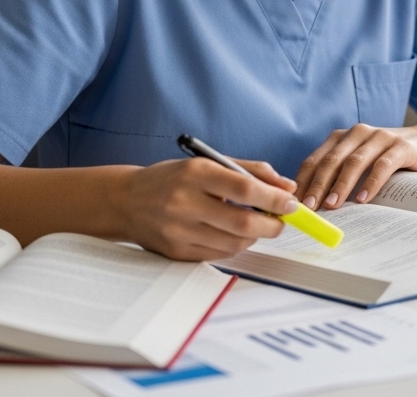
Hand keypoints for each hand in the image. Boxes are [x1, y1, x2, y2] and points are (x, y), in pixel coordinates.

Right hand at [111, 157, 297, 261]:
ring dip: (256, 236)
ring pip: (234, 242)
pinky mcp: (175, 252)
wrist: (125, 201)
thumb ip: (249, 170)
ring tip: (259, 225)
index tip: (291, 203)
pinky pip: (219, 254)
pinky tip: (237, 235)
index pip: (244, 187)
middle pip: (242, 221)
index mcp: (194, 173)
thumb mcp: (207, 163)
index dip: (274, 198)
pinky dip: (236, 246)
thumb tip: (286, 186)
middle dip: (272, 224)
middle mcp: (184, 202)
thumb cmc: (172, 179)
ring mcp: (178, 230)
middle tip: (282, 220)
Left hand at [296, 124, 416, 209]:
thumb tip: (314, 207)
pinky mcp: (401, 146)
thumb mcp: (362, 163)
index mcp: (342, 137)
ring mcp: (380, 137)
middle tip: (309, 208)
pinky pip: (382, 164)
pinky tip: (363, 198)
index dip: (303, 182)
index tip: (295, 204)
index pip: (315, 160)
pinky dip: (370, 182)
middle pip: (331, 160)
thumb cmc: (390, 159)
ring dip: (341, 184)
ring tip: (333, 205)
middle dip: (317, 185)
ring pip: (354, 161)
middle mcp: (358, 133)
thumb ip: (341, 176)